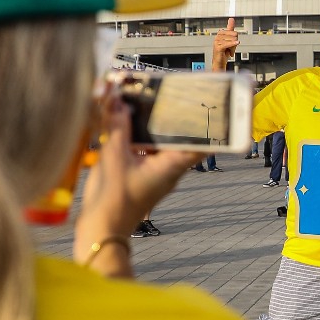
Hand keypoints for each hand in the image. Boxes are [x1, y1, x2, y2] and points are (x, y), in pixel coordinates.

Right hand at [75, 93, 200, 250]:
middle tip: (179, 91)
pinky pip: (146, 149)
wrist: (102, 228)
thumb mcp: (114, 156)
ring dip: (156, 123)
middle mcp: (169, 168)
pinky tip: (129, 119)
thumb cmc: (115, 199)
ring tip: (153, 99)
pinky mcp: (141, 173)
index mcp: (172, 165)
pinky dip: (140, 134)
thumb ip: (118, 126)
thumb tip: (119, 101)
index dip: (212, 123)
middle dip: (179, 114)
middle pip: (182, 136)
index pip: (203, 142)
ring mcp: (156, 171)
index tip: (218, 104)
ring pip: (162, 142)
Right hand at [212, 17, 239, 70]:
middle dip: (234, 43)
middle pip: (233, 35)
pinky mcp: (218, 47)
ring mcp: (217, 41)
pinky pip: (228, 44)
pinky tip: (236, 43)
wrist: (219, 62)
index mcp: (220, 33)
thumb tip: (231, 19)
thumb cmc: (224, 51)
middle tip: (230, 49)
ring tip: (229, 51)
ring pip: (232, 40)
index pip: (233, 31)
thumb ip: (230, 28)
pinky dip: (233, 44)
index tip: (233, 43)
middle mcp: (218, 36)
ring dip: (233, 48)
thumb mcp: (229, 39)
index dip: (235, 38)